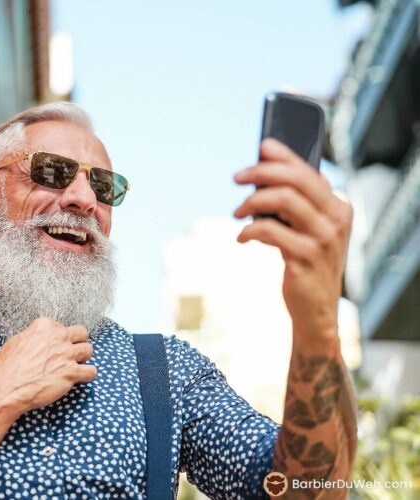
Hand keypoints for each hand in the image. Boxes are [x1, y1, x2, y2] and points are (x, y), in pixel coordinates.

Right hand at [0, 317, 96, 413]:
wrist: (6, 388)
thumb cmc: (6, 368)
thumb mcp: (17, 342)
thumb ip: (33, 338)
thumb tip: (38, 343)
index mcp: (43, 326)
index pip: (61, 326)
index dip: (59, 338)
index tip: (55, 346)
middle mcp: (57, 337)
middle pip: (81, 333)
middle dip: (77, 342)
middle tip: (71, 353)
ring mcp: (66, 354)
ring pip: (88, 350)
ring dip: (83, 358)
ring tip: (76, 366)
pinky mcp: (71, 372)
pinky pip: (91, 371)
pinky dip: (87, 375)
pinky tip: (80, 379)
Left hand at [233, 139, 352, 339]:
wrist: (315, 310)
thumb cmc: (305, 264)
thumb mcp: (305, 230)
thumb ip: (293, 205)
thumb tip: (261, 175)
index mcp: (338, 207)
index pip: (310, 171)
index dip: (284, 156)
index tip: (262, 147)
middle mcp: (336, 219)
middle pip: (296, 180)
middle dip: (262, 173)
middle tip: (237, 177)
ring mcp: (323, 239)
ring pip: (283, 200)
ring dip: (252, 202)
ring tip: (236, 212)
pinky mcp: (306, 258)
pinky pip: (271, 231)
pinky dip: (250, 230)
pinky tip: (242, 237)